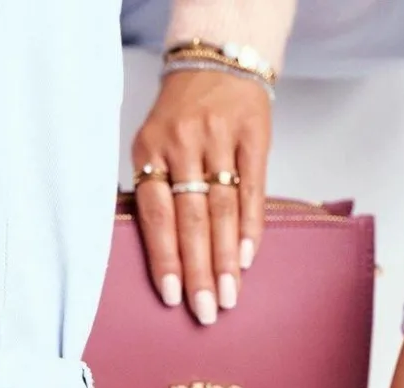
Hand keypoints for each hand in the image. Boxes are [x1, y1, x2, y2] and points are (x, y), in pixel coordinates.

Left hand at [131, 70, 271, 323]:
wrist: (218, 60)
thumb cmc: (182, 117)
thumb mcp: (155, 145)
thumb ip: (158, 194)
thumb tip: (167, 260)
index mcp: (150, 149)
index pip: (155, 214)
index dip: (164, 257)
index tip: (172, 297)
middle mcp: (182, 142)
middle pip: (191, 219)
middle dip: (199, 271)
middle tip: (207, 311)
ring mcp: (219, 137)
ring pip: (223, 210)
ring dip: (227, 259)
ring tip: (229, 295)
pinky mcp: (253, 135)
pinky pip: (253, 189)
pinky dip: (251, 227)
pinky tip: (249, 259)